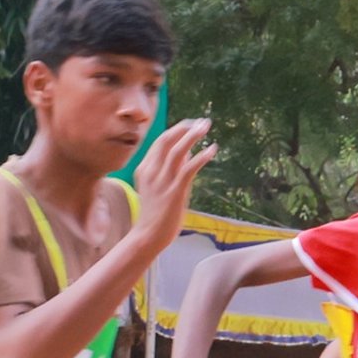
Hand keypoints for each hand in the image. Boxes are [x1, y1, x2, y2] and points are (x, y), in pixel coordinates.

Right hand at [133, 118, 217, 249]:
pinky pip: (188, 169)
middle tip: (202, 122)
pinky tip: (212, 149)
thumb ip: (170, 169)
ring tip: (206, 127)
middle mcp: (152, 171)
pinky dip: (201, 156)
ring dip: (193, 136)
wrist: (147, 236)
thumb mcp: (157, 187)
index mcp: (145, 168)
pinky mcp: (174, 192)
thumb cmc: (155, 214)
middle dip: (185, 127)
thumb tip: (188, 153)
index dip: (177, 130)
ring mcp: (162, 181)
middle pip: (167, 140)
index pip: (160, 142)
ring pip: (177, 150)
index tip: (191, 124)